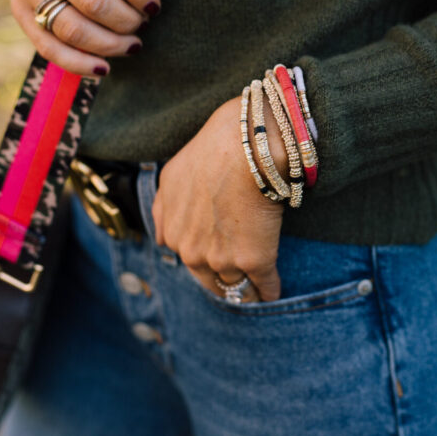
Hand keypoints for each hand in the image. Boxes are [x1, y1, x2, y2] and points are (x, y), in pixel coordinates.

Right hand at [1, 0, 169, 76]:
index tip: (154, 5)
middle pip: (92, 0)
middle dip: (126, 20)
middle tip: (143, 23)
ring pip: (71, 28)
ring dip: (109, 45)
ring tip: (132, 45)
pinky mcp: (19, 11)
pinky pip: (49, 47)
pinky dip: (79, 64)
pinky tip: (104, 68)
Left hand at [152, 96, 290, 301]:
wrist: (244, 145)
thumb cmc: (210, 152)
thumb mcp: (171, 177)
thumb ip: (163, 212)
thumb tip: (162, 240)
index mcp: (174, 236)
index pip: (192, 263)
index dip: (209, 261)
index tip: (222, 258)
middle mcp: (193, 253)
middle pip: (212, 283)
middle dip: (226, 282)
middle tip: (240, 280)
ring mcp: (223, 260)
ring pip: (237, 288)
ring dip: (248, 290)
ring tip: (258, 289)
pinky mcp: (255, 261)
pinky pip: (265, 287)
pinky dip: (270, 290)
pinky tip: (274, 291)